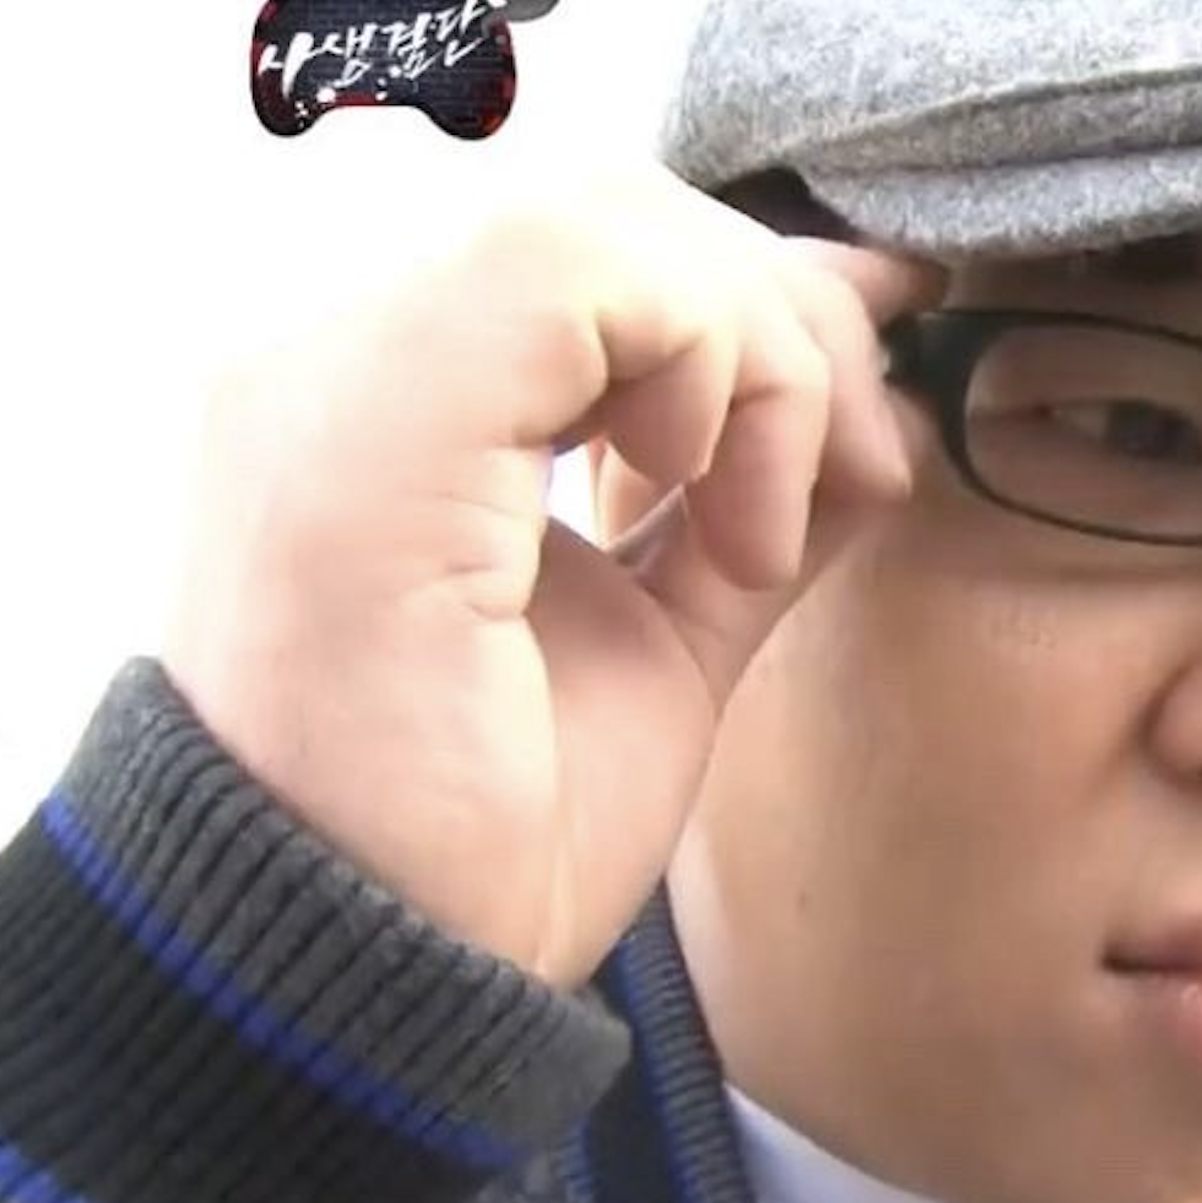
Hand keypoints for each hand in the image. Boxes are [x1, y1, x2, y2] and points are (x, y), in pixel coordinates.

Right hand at [162, 165, 944, 986]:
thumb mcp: (667, 626)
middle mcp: (334, 362)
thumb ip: (746, 475)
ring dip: (754, 357)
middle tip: (855, 474)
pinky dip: (709, 375)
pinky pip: (583, 273)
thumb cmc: (492, 840)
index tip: (863, 430)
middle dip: (784, 323)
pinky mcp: (367, 423)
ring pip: (608, 218)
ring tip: (758, 532)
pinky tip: (714, 516)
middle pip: (617, 209)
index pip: (596, 251)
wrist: (365, 993)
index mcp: (389, 409)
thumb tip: (868, 332)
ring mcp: (333, 378)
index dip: (761, 297)